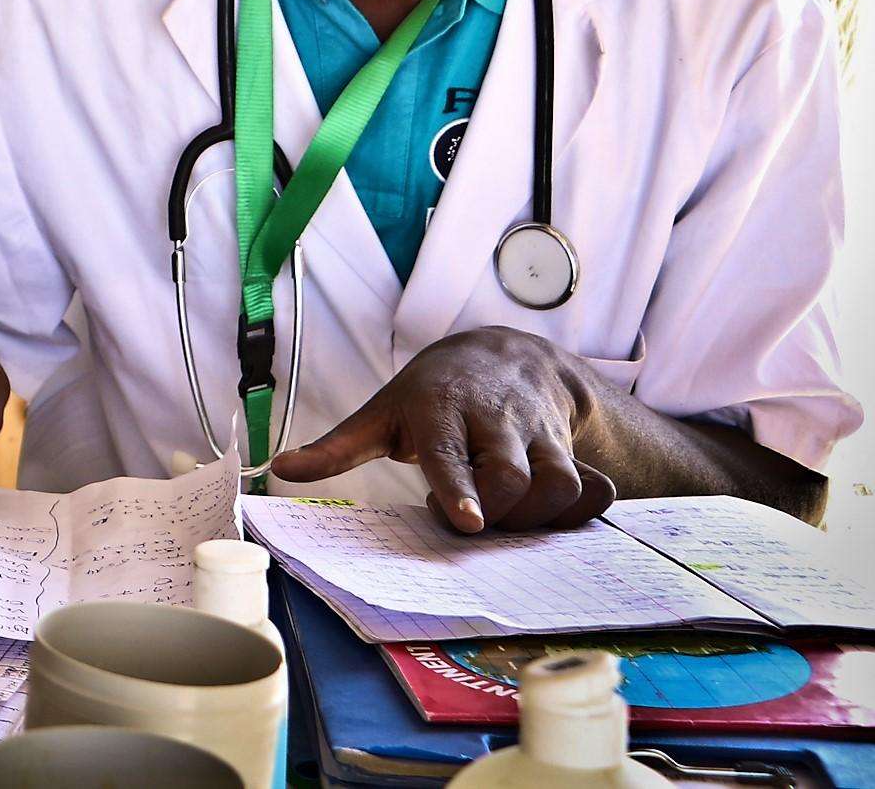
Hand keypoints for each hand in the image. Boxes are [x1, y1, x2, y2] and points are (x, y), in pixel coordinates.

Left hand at [270, 327, 618, 532]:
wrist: (503, 355)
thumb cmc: (431, 394)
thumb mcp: (380, 413)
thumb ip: (335, 447)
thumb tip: (280, 470)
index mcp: (440, 409)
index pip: (449, 452)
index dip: (458, 487)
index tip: (467, 520)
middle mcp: (495, 417)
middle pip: (510, 477)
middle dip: (494, 508)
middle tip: (467, 516)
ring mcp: (539, 433)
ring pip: (557, 485)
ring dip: (535, 517)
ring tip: (502, 516)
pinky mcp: (571, 448)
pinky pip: (594, 488)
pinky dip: (583, 509)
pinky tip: (554, 515)